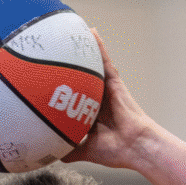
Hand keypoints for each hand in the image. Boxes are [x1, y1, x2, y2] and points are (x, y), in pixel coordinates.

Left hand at [62, 30, 153, 169]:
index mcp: (91, 115)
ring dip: (83, 50)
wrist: (135, 146)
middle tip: (54, 49)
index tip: (49, 81)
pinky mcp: (115, 83)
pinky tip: (90, 31)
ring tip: (69, 32)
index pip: (74, 98)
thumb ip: (71, 150)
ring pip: (91, 67)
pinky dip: (99, 46)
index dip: (63, 89)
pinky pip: (105, 61)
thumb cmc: (116, 150)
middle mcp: (98, 100)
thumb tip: (54, 154)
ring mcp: (106, 90)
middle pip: (81, 79)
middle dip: (70, 66)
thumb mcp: (87, 151)